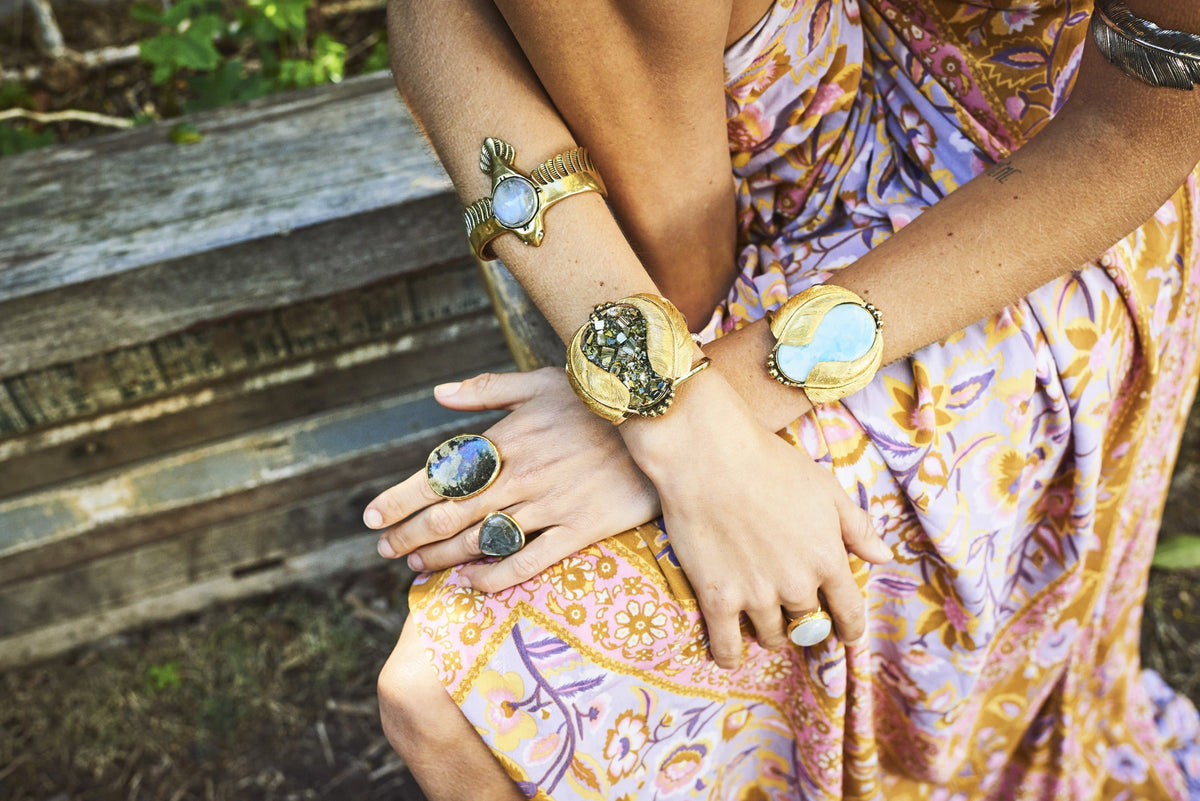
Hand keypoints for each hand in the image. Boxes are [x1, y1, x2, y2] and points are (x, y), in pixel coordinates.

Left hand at [363, 368, 660, 585]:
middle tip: (383, 550)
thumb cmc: (598, 398)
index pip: (440, 474)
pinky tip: (471, 582)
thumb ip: (487, 390)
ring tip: (415, 567)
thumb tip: (437, 395)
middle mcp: (523, 476)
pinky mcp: (582, 529)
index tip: (370, 518)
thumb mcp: (542, 381)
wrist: (663, 421)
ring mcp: (552, 505)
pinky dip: (496, 575)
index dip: (400, 499)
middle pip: (452, 513)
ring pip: (484, 539)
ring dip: (443, 557)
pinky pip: (530, 560)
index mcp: (509, 439)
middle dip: (410, 535)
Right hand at [618, 369, 892, 667]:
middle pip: (808, 625)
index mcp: (827, 559)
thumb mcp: (825, 488)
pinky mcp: (718, 597)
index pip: (849, 612)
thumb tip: (883, 557)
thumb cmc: (770, 463)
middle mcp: (796, 585)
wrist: (709, 456)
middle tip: (793, 616)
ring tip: (761, 623)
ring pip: (772, 636)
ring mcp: (756, 595)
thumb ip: (856, 526)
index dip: (850, 628)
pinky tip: (731, 656)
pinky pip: (727, 646)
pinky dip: (730, 656)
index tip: (846, 636)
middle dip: (805, 623)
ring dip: (771, 633)